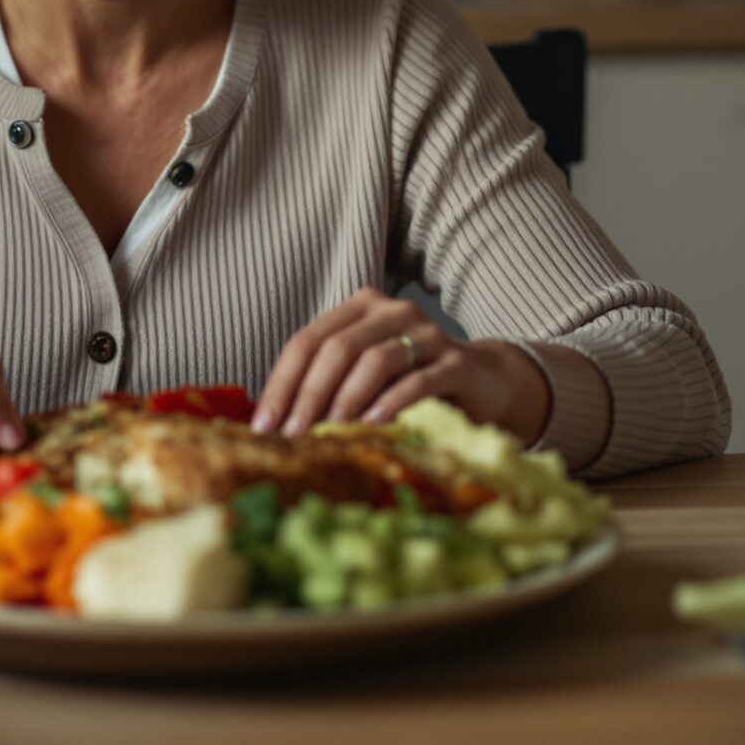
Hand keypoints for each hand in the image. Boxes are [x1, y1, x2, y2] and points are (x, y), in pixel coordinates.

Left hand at [252, 287, 550, 439]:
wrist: (483, 383)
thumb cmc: (409, 382)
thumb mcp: (363, 377)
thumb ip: (326, 385)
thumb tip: (271, 424)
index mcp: (358, 308)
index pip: (307, 340)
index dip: (281, 383)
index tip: (262, 426)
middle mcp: (391, 311)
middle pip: (336, 348)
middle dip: (308, 394)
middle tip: (292, 435)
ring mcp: (427, 333)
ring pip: (374, 359)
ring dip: (346, 398)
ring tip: (329, 431)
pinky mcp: (456, 362)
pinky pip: (418, 379)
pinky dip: (392, 401)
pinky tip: (373, 423)